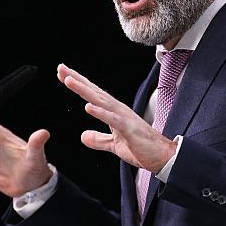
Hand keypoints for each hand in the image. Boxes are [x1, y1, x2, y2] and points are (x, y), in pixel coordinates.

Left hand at [57, 63, 176, 171]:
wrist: (164, 157)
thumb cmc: (143, 148)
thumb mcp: (114, 145)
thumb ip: (98, 140)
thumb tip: (83, 136)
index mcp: (114, 113)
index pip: (93, 95)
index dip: (78, 85)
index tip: (63, 75)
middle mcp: (119, 110)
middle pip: (94, 92)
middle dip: (77, 80)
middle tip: (61, 68)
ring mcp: (124, 118)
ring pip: (101, 101)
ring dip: (84, 90)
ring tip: (69, 80)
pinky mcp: (129, 129)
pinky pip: (113, 120)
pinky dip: (101, 112)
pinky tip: (88, 107)